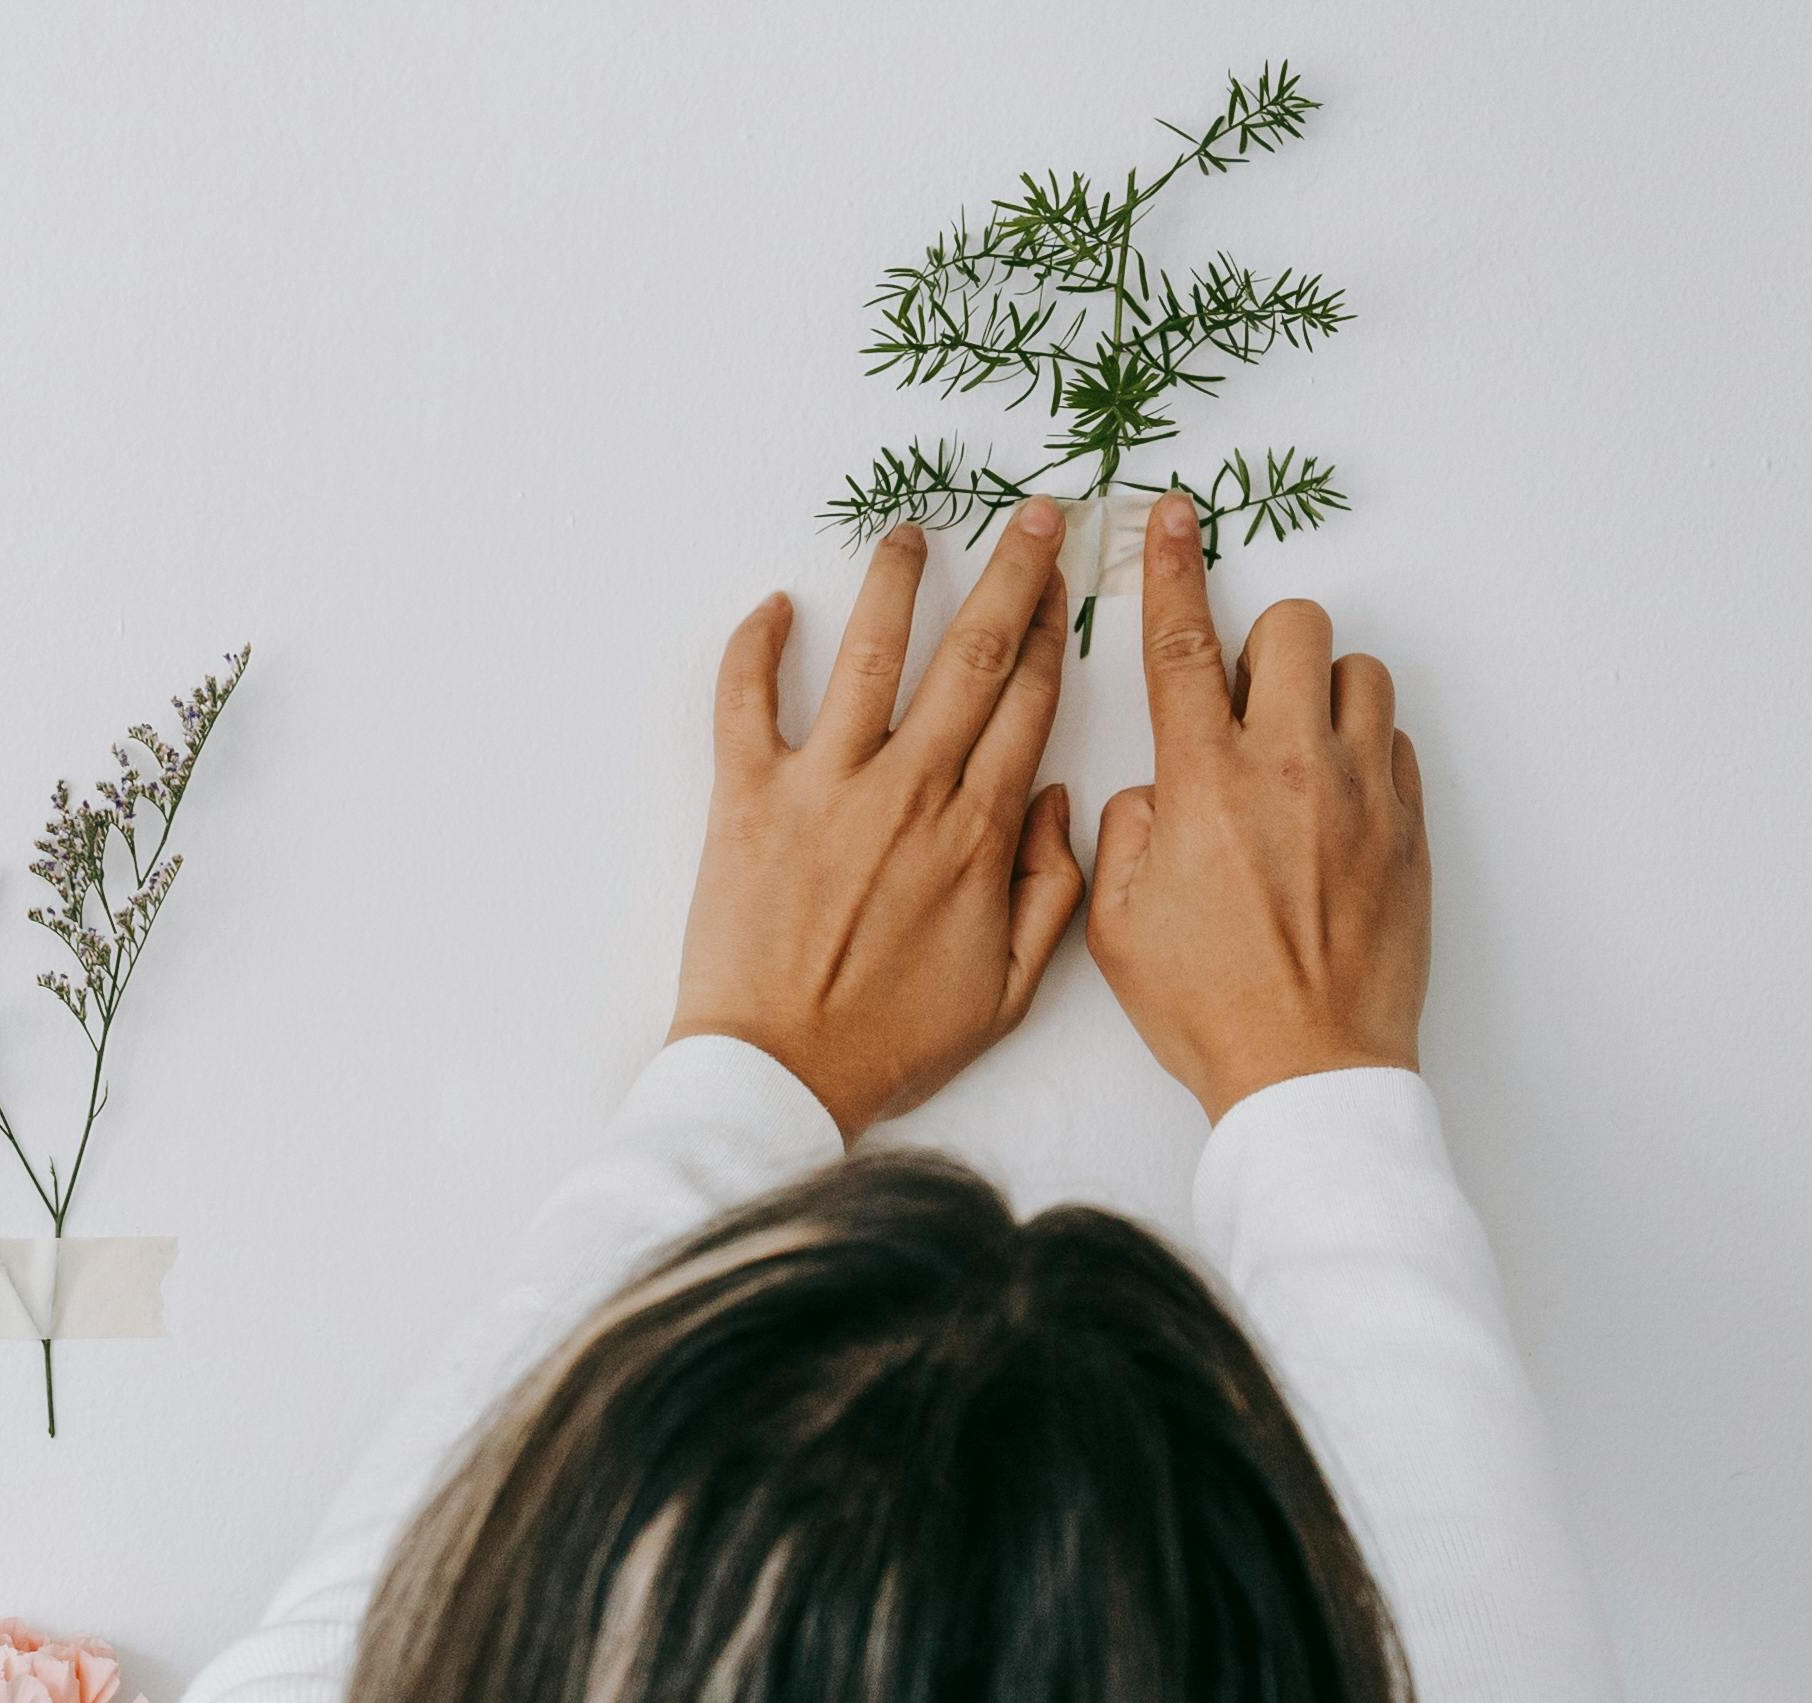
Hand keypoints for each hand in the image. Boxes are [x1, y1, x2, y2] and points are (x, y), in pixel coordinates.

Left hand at [670, 505, 1083, 1135]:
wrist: (778, 1078)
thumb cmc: (889, 1043)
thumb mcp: (1009, 988)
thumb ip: (1051, 890)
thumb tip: (1056, 804)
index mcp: (980, 830)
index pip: (1031, 701)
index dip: (1054, 632)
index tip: (1066, 583)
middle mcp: (911, 790)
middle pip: (977, 653)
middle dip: (1014, 572)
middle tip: (1033, 514)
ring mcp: (826, 788)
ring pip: (874, 655)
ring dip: (898, 581)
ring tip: (913, 530)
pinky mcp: (747, 801)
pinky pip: (746, 703)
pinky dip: (755, 647)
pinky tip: (773, 605)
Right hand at [1085, 497, 1428, 1118]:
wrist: (1306, 1064)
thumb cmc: (1206, 1004)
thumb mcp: (1113, 925)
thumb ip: (1120, 834)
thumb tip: (1151, 797)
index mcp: (1204, 784)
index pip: (1182, 645)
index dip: (1173, 569)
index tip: (1173, 516)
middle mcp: (1291, 767)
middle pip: (1296, 627)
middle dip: (1265, 645)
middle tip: (1241, 704)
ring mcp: (1362, 790)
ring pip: (1359, 672)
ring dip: (1320, 693)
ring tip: (1293, 754)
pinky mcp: (1408, 824)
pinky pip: (1392, 743)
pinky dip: (1360, 752)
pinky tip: (1328, 808)